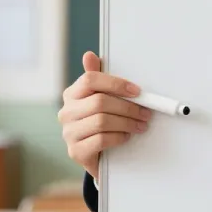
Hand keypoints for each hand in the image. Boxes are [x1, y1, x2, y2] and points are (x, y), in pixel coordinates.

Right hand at [57, 51, 150, 177]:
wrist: (97, 155)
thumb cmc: (101, 122)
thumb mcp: (102, 99)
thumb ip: (100, 79)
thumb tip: (90, 55)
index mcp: (72, 94)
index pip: (90, 80)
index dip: (116, 84)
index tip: (137, 91)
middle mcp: (66, 112)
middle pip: (100, 102)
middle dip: (128, 107)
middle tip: (146, 112)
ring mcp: (68, 133)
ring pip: (102, 121)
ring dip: (127, 123)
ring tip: (140, 125)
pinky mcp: (75, 151)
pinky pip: (101, 139)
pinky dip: (119, 137)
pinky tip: (126, 136)